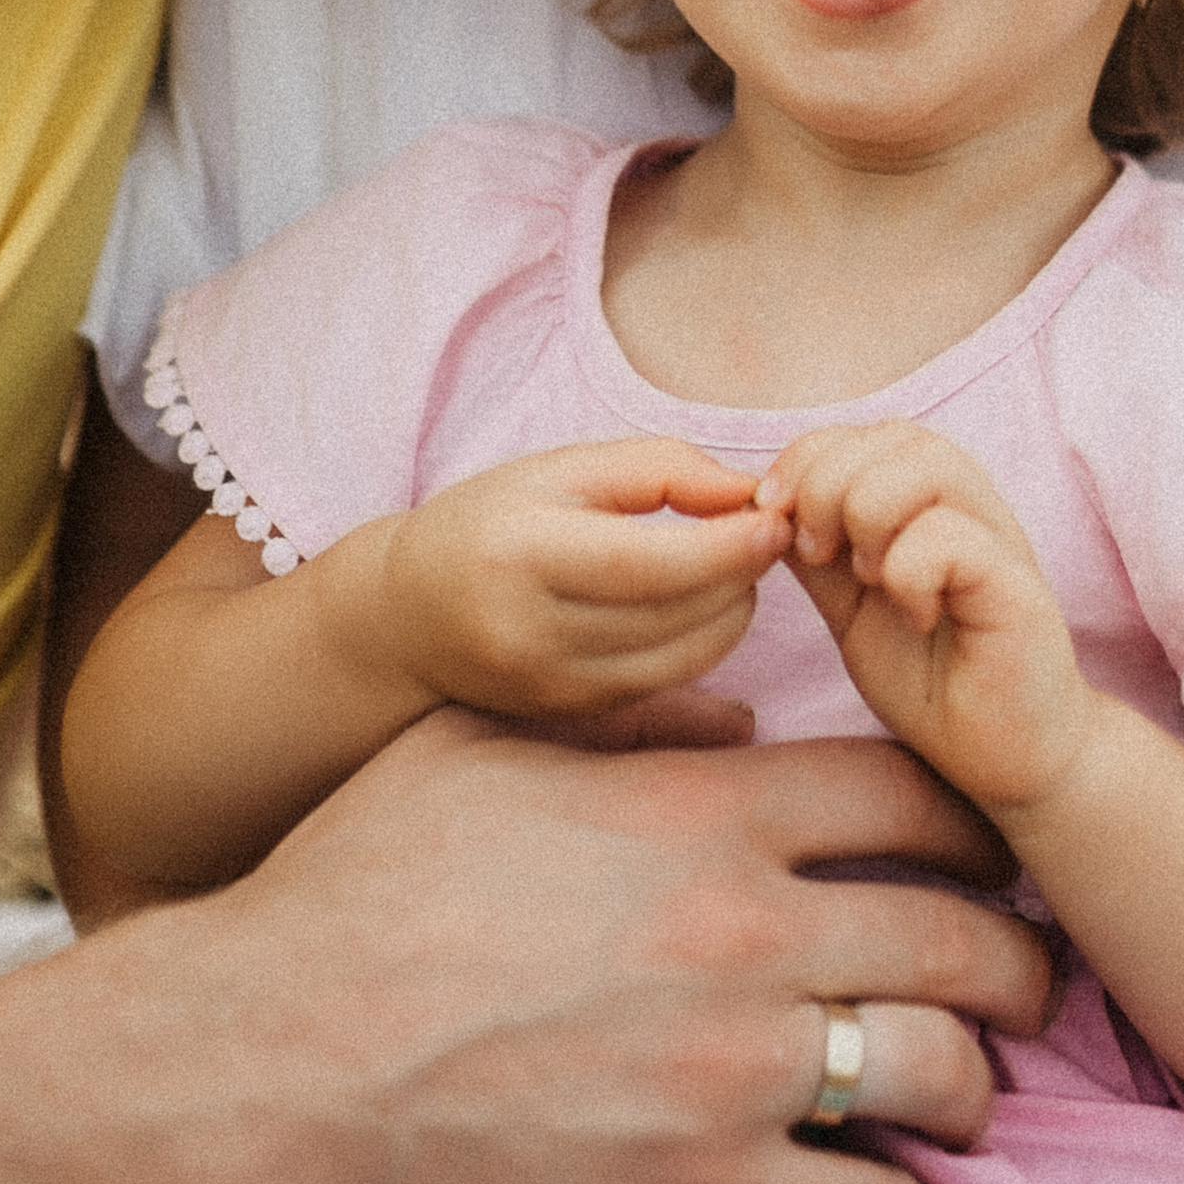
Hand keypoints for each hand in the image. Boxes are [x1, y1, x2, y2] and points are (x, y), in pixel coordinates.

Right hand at [198, 710, 1051, 1183]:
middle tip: (1024, 989)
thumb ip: (619, 721)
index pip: (910, 790)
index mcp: (701, 811)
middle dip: (1018, 964)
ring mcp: (735, 1068)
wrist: (271, 1062)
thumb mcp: (478, 748)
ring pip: (948, 1075)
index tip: (983, 856)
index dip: (969, 822)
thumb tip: (726, 717)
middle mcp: (747, 928)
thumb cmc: (355, 894)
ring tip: (962, 1104)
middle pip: (968, 936)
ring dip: (971, 1092)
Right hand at [360, 440, 780, 720]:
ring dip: (731, 613)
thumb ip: (657, 468)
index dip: (724, 547)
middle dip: (739, 576)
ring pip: (678, 660)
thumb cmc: (491, 522)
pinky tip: (706, 606)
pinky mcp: (570, 714)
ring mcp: (549, 685)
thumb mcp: (560, 469)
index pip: (646, 562)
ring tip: (737, 567)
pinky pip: (662, 685)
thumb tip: (745, 492)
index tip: (775, 520)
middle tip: (767, 535)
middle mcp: (530, 632)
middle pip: (670, 615)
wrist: (409, 615)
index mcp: (520, 555)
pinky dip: (701, 645)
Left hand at [758, 421, 1098, 820]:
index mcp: (926, 504)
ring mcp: (998, 541)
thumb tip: (761, 507)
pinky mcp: (1017, 587)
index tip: (773, 517)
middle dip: (827, 483)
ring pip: (927, 463)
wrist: (1003, 759)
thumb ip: (817, 555)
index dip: (805, 459)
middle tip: (817, 554)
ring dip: (870, 513)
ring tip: (868, 579)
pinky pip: (949, 536)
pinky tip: (914, 616)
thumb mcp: (850, 609)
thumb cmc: (932, 682)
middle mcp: (968, 508)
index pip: (863, 432)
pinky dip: (909, 571)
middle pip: (893, 435)